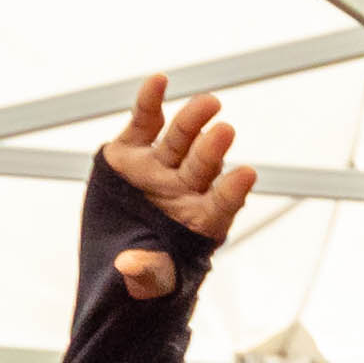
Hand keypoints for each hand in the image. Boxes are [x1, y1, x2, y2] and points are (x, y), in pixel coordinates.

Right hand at [99, 72, 254, 296]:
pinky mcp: (133, 150)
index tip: (248, 174)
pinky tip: (160, 81)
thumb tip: (132, 266)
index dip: (233, 191)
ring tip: (210, 103)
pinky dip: (151, 101)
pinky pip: (145, 121)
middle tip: (226, 131)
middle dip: (212, 150)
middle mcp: (185, 189)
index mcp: (201, 222)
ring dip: (193, 121)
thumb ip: (146, 274)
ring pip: (180, 140)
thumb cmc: (144, 270)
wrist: (115, 249)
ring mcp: (160, 167)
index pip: (222, 204)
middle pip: (203, 166)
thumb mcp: (145, 281)